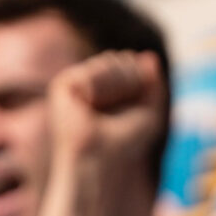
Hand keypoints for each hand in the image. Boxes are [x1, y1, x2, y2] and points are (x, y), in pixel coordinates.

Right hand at [48, 50, 165, 164]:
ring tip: (105, 111)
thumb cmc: (125, 141)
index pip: (129, 62)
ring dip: (118, 87)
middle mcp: (90, 80)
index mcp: (108, 85)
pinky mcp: (63, 85)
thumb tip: (151, 57)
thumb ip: (153, 84)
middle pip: (120, 58)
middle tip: (119, 111)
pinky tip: (89, 105)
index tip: (135, 106)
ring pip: (108, 61)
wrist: (103, 157)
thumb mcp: (150, 111)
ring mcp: (76, 81)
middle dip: (131, 82)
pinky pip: (92, 71)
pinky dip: (100, 87)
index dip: (139, 80)